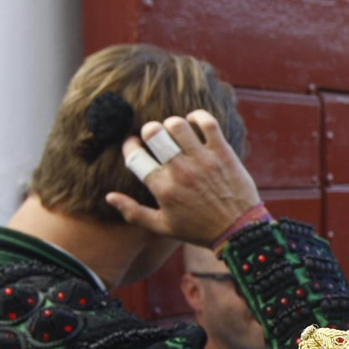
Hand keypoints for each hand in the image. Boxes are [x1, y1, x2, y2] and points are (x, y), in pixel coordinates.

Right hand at [105, 111, 260, 245]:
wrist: (239, 231)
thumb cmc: (198, 229)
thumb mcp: (162, 226)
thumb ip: (133, 212)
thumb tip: (108, 197)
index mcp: (162, 187)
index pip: (134, 155)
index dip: (129, 145)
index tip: (134, 144)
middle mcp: (180, 171)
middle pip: (153, 133)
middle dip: (149, 131)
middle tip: (155, 137)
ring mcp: (203, 160)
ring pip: (177, 124)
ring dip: (172, 124)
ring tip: (175, 132)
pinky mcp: (223, 153)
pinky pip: (208, 123)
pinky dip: (198, 117)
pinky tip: (194, 123)